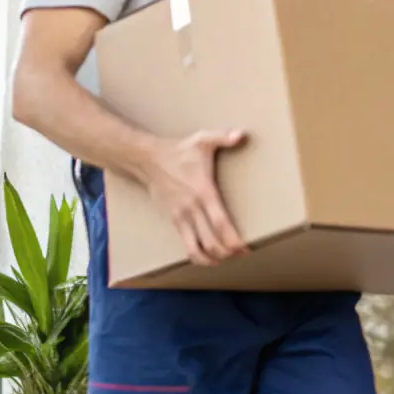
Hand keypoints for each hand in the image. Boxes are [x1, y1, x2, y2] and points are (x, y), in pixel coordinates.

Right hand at [144, 130, 248, 266]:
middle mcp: (192, 208)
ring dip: (212, 258)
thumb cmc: (179, 151)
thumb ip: (223, 137)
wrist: (147, 159)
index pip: (220, 223)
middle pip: (211, 241)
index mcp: (203, 191)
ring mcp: (181, 216)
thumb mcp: (202, 139)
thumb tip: (242, 135)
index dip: (233, 240)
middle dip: (227, 252)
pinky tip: (209, 257)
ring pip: (196, 248)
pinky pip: (185, 245)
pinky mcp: (173, 220)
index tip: (246, 248)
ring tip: (226, 259)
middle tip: (242, 254)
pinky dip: (197, 255)